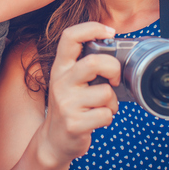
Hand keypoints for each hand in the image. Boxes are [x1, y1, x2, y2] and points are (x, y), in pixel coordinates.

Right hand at [38, 22, 120, 168]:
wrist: (53, 141)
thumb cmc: (70, 106)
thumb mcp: (70, 81)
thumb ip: (85, 65)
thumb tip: (114, 48)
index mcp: (60, 67)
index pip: (70, 36)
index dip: (92, 28)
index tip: (110, 32)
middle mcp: (60, 82)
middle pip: (93, 62)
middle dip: (113, 69)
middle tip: (114, 79)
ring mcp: (66, 103)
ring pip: (105, 92)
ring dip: (112, 102)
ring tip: (103, 107)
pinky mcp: (74, 123)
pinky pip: (106, 115)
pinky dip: (108, 118)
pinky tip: (97, 120)